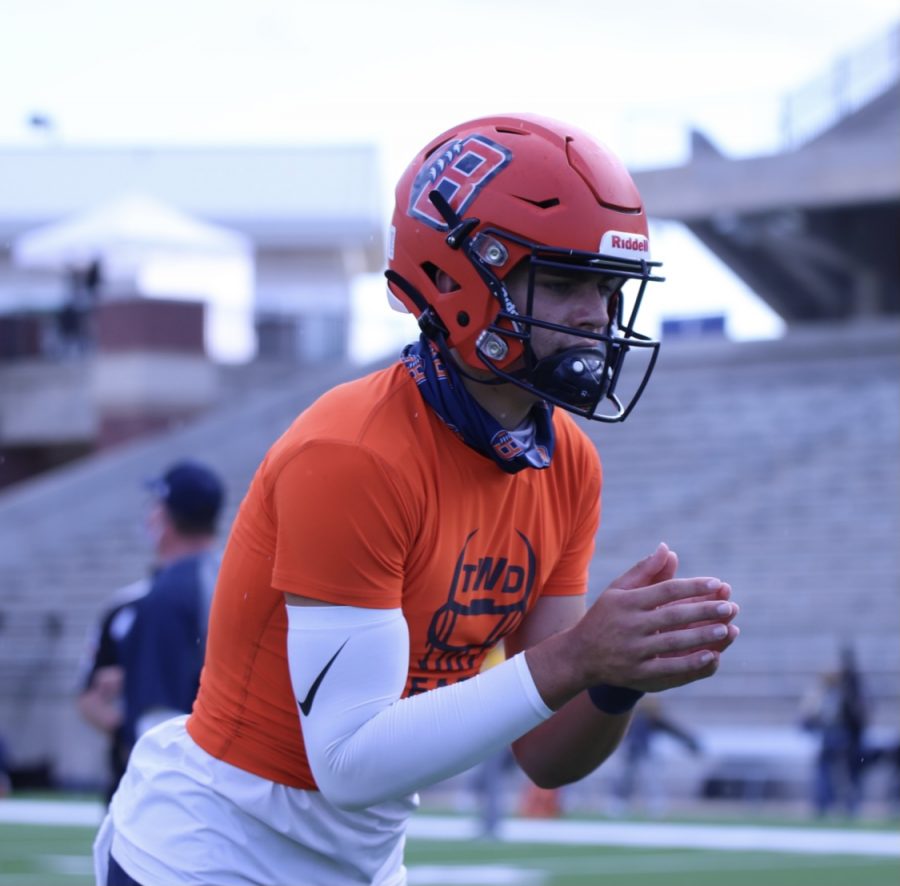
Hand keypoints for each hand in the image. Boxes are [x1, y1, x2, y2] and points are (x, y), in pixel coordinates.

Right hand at [568, 543, 739, 692]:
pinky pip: (669, 668)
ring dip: (702, 635)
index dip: (692, 586)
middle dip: (704, 610)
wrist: (580, 655)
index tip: (716, 583)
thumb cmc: (604, 617)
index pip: (666, 590)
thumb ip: (644, 570)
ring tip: (726, 628)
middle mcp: (630, 625)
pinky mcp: (638, 673)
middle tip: (729, 606)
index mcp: (627, 602)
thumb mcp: (618, 590)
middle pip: (673, 616)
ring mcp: (634, 651)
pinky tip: (712, 655)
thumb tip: (667, 548)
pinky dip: (691, 663)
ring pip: (674, 642)